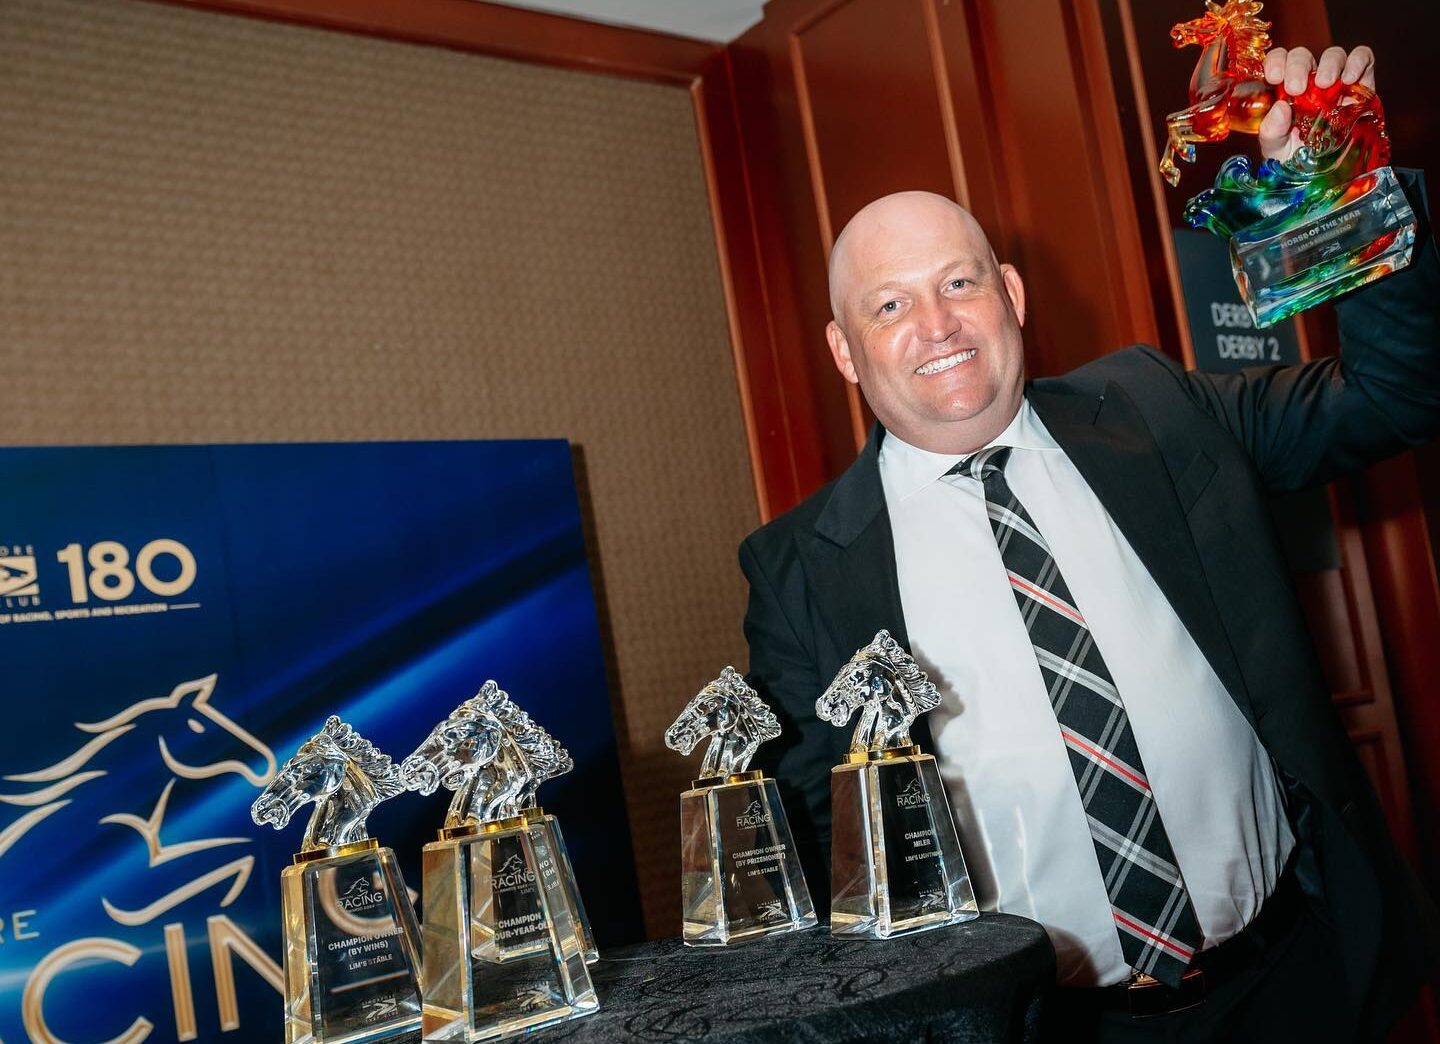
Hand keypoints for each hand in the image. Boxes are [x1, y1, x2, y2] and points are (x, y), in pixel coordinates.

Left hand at [1257, 45, 1376, 161]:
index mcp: (1283, 92)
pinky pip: (1364, 59)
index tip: (1274, 76)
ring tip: (1325, 84)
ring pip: (1333, 55)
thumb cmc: (1297, 162)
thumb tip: (1280, 107)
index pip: (1278, 62)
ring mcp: (1336, 83)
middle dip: (1298, 66)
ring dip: (1329, 64)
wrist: (1327, 179)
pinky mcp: (1362, 86)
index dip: (1276, 61)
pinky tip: (1351, 78)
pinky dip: (1358, 61)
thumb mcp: (1276, 151)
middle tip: (1296, 88)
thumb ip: (1271, 132)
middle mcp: (1308, 83)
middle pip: (1303, 56)